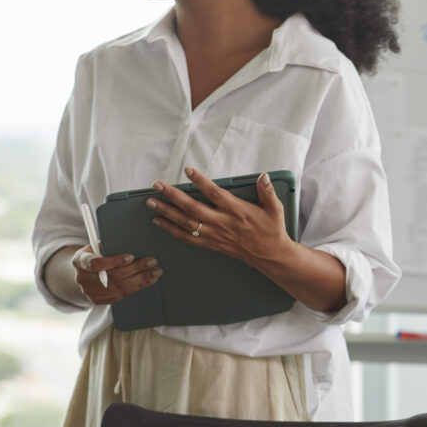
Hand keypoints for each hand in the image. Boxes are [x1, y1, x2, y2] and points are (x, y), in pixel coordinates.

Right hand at [71, 245, 162, 304]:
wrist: (85, 274)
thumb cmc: (95, 254)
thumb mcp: (96, 246)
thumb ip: (109, 245)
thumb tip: (134, 240)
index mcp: (80, 261)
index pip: (95, 263)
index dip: (114, 261)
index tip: (131, 256)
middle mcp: (83, 278)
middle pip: (112, 276)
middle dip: (135, 268)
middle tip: (152, 261)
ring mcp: (90, 292)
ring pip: (119, 287)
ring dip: (141, 279)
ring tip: (156, 271)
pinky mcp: (99, 301)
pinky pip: (122, 295)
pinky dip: (138, 286)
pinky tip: (150, 279)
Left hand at [145, 167, 290, 267]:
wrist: (269, 255)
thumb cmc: (271, 229)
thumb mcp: (275, 208)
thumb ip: (267, 191)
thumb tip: (264, 176)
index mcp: (237, 211)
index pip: (215, 193)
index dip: (201, 182)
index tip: (188, 171)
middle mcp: (222, 223)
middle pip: (192, 208)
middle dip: (172, 196)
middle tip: (157, 186)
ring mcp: (214, 235)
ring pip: (185, 223)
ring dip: (166, 212)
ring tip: (151, 202)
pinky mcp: (210, 244)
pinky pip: (187, 237)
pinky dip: (171, 229)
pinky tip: (159, 222)